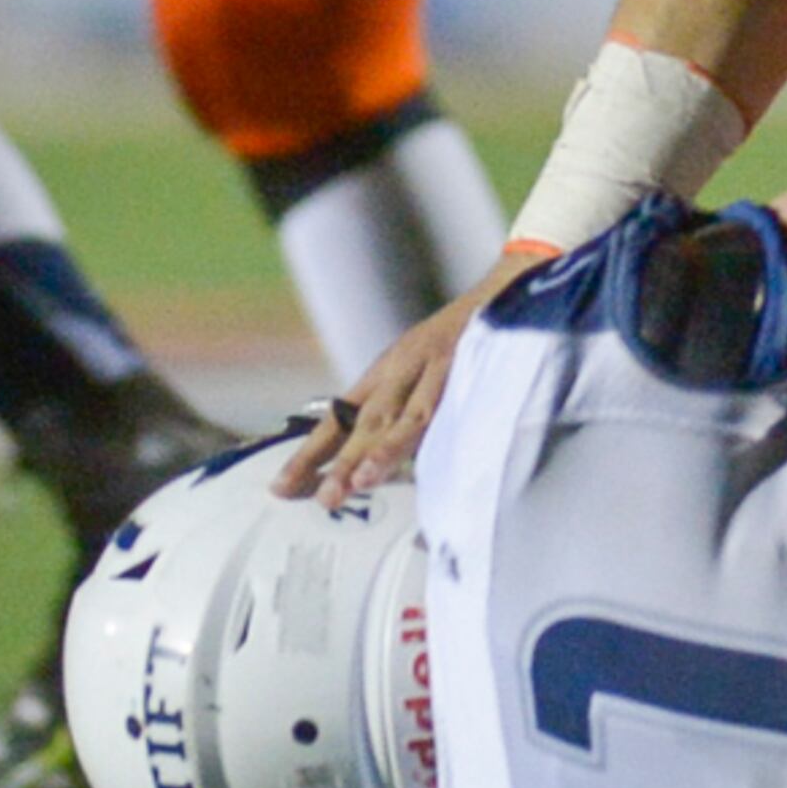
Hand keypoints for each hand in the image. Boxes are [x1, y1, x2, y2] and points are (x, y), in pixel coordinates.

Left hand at [274, 254, 538, 505]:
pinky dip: (444, 432)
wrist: (505, 290)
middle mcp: (406, 366)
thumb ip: (396, 410)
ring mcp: (441, 365)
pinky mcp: (476, 365)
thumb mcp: (416, 368)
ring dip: (387, 450)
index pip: (339, 418)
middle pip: (369, 420)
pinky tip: (435, 458)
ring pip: (412, 416)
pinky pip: (458, 405)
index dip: (310, 453)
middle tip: (324, 497)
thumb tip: (369, 467)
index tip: (281, 487)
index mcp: (386, 371)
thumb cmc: (460, 340)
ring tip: (362, 480)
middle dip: (344, 461)